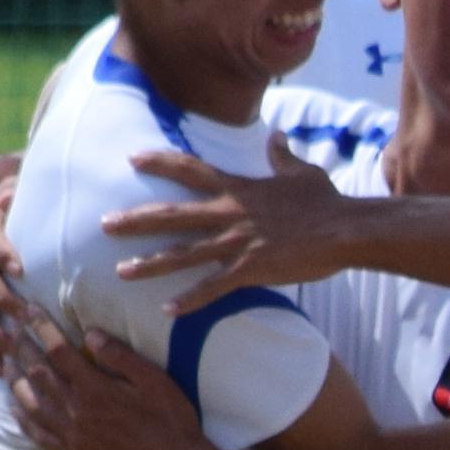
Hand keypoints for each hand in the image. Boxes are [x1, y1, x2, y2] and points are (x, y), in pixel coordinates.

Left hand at [2, 329, 219, 449]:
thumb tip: (89, 333)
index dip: (41, 327)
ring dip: (16, 380)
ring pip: (32, 403)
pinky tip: (15, 409)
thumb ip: (121, 357)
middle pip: (38, 373)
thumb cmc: (172, 423)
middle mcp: (77, 411)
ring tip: (7, 363)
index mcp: (96, 389)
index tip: (29, 310)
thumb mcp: (156, 382)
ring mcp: (72, 436)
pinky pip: (39, 436)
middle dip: (22, 347)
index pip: (58, 350)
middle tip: (9, 329)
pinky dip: (23, 420)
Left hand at [108, 137, 360, 299]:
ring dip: (150, 265)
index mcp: (238, 189)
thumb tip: (278, 137)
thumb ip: (284, 156)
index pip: (190, 169)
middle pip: (172, 215)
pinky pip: (213, 288)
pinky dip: (190, 301)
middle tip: (103, 224)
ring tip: (121, 272)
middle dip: (135, 220)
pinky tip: (168, 311)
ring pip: (183, 254)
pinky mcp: (251, 270)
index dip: (160, 161)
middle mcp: (229, 214)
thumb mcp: (304, 173)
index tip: (133, 158)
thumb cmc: (327, 202)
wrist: (346, 229)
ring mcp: (237, 243)